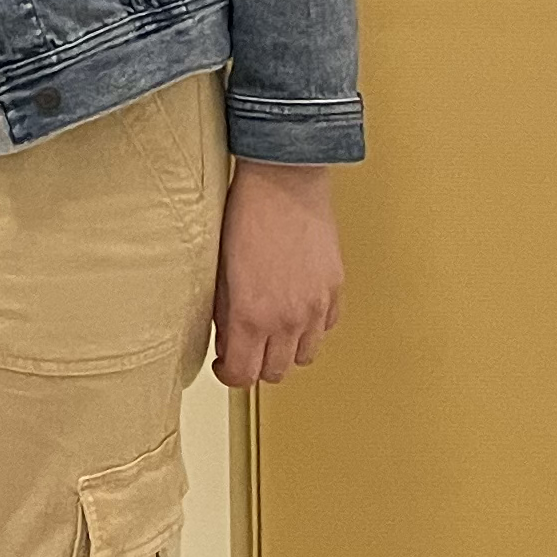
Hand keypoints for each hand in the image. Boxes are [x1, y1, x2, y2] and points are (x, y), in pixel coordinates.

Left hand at [213, 160, 341, 385]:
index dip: (229, 374)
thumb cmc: (248, 214)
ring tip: (273, 328)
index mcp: (252, 316)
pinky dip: (311, 328)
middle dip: (257, 364)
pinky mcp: (334, 291)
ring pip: (304, 356)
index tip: (224, 363)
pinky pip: (325, 328)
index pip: (243, 375)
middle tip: (246, 346)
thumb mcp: (221, 269)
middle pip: (275, 372)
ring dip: (286, 350)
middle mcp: (288, 320)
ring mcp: (315, 307)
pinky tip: (297, 309)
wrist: (284, 181)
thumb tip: (229, 341)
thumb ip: (225, 314)